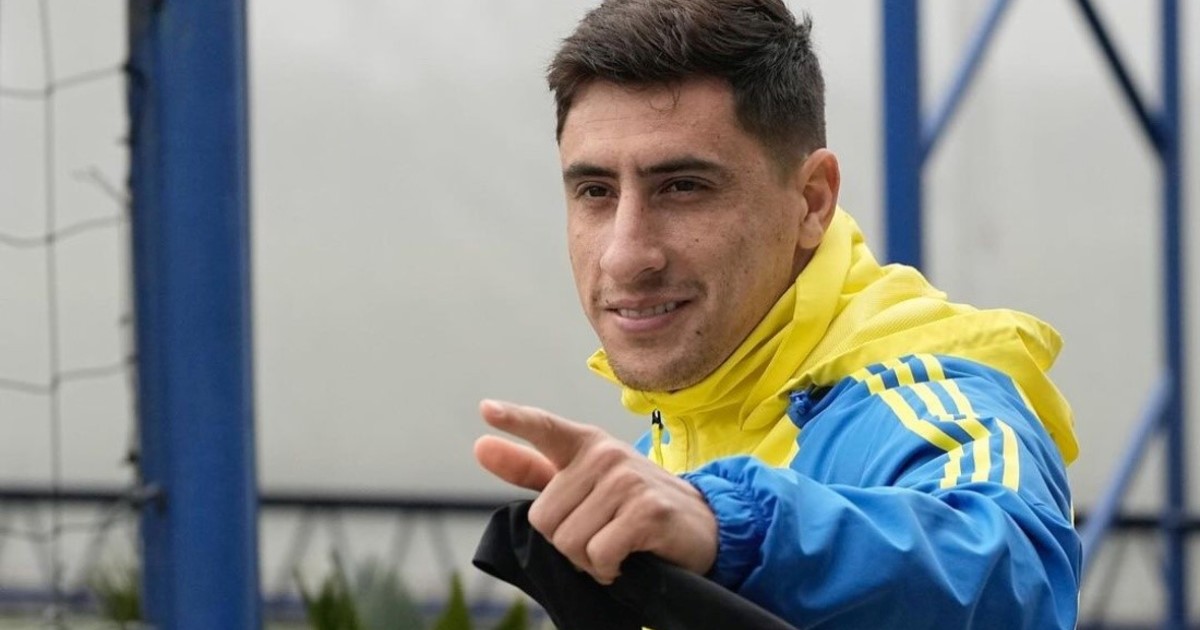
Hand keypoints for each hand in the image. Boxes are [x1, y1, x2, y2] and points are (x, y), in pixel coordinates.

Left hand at [474, 399, 717, 583]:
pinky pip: (599, 555)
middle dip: (567, 544)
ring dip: (589, 561)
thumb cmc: (634, 506)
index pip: (543, 428)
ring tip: (618, 547)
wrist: (704, 527)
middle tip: (602, 535)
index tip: (486, 410)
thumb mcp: (582, 484)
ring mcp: (627, 480)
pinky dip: (609, 569)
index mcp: (585, 444)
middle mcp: (605, 454)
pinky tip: (628, 559)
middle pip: (544, 520)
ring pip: (569, 542)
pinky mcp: (647, 510)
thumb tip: (480, 445)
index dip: (514, 420)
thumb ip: (530, 468)